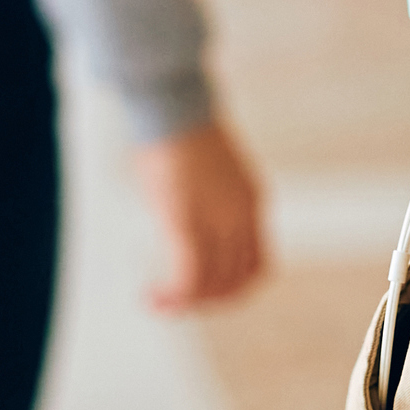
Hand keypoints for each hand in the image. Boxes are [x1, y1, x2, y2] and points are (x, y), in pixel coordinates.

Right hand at [131, 120, 266, 312]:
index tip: (205, 290)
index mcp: (252, 200)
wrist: (171, 105)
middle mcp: (243, 216)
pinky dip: (175, 298)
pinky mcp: (188, 224)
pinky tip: (152, 297)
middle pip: (239, 280)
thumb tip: (188, 200)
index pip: (256, 262)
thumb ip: (209, 193)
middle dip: (211, 300)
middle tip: (180, 303)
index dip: (233, 286)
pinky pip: (190, 279)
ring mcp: (218, 221)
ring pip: (215, 286)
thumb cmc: (179, 128)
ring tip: (160, 304)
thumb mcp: (207, 167)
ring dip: (189, 303)